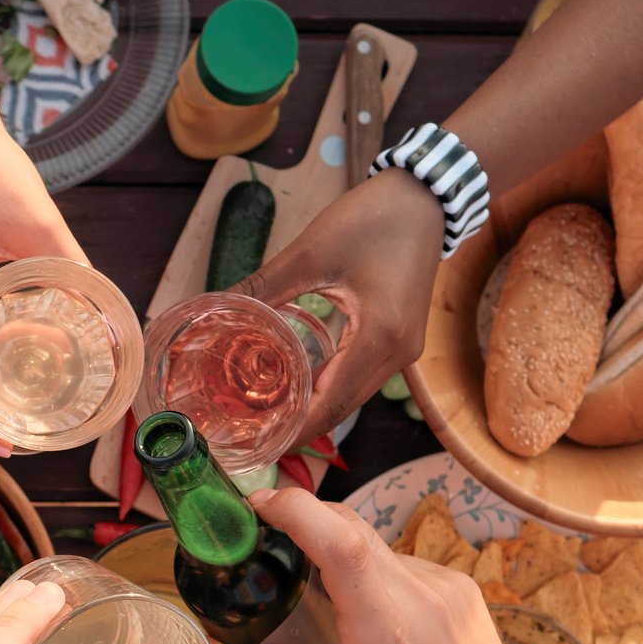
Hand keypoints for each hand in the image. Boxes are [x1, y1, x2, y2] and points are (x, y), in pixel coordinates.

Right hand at [209, 487, 531, 643]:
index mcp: (386, 629)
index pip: (339, 538)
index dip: (295, 508)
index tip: (256, 505)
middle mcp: (421, 595)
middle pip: (349, 527)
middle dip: (303, 525)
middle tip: (264, 547)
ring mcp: (447, 586)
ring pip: (374, 546)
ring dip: (340, 561)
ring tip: (323, 610)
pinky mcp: (461, 587)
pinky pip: (401, 563)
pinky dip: (373, 578)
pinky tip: (370, 624)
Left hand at [235, 170, 443, 437]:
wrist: (426, 197)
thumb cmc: (373, 218)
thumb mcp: (311, 251)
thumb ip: (264, 287)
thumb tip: (216, 307)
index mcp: (379, 336)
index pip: (331, 404)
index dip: (297, 431)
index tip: (262, 446)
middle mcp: (398, 353)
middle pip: (344, 407)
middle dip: (302, 426)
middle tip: (257, 435)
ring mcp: (405, 348)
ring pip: (355, 395)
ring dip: (318, 408)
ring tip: (273, 416)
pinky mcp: (403, 338)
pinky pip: (364, 376)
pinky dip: (333, 386)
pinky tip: (303, 384)